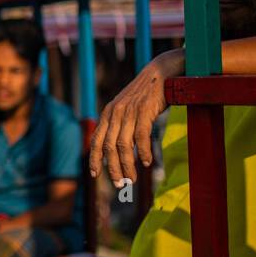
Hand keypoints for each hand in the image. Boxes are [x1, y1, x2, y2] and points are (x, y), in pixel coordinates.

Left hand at [89, 49, 184, 185]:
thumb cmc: (145, 94)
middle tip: (120, 184)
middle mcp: (115, 113)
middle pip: (109, 147)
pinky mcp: (144, 110)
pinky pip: (141, 136)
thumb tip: (120, 149)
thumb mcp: (127, 108)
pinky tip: (146, 162)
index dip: (95, 159)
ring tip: (132, 179)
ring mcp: (129, 111)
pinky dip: (142, 151)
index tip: (95, 175)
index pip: (96, 140)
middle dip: (112, 168)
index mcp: (108, 113)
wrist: (160, 72)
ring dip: (127, 165)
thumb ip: (120, 125)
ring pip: (123, 145)